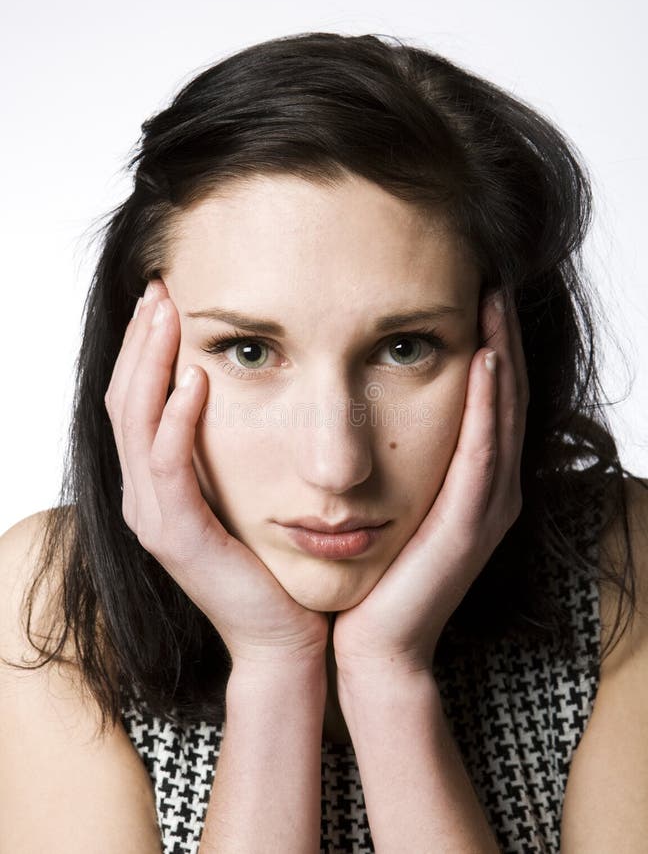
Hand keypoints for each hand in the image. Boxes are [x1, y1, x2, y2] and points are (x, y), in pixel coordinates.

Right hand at [104, 279, 328, 667]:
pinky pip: (168, 466)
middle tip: (160, 287)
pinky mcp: (176, 537)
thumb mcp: (245, 490)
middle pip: (125, 400)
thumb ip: (230, 446)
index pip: (138, 399)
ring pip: (136, 422)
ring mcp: (152, 517)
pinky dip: (177, 419)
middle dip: (140, 340)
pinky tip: (194, 379)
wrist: (282, 635)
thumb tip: (244, 386)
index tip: (167, 297)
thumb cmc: (270, 562)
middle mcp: (143, 496)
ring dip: (149, 363)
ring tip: (166, 313)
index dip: (144, 347)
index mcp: (158, 483)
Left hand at [332, 290, 528, 679]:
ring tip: (494, 299)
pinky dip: (488, 406)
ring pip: (504, 414)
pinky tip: (485, 362)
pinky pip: (484, 453)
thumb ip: (392, 456)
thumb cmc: (373, 572)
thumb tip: (359, 401)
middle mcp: (492, 487)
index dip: (488, 343)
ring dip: (502, 354)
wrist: (372, 643)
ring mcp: (488, 506)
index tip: (473, 291)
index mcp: (473, 480)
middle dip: (502, 334)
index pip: (488, 398)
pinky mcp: (471, 524)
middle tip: (492, 277)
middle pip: (505, 396)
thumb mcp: (388, 501)